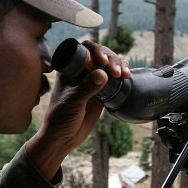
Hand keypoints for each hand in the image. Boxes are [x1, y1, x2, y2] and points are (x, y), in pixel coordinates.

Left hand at [26, 41, 129, 180]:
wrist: (63, 138)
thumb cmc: (60, 119)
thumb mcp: (72, 103)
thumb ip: (86, 88)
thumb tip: (103, 73)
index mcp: (69, 69)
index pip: (84, 50)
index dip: (96, 50)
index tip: (102, 61)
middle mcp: (81, 72)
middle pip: (100, 55)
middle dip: (111, 59)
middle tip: (116, 72)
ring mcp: (92, 81)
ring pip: (109, 65)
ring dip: (119, 65)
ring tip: (124, 75)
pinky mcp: (102, 92)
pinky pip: (114, 79)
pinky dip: (122, 74)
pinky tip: (127, 75)